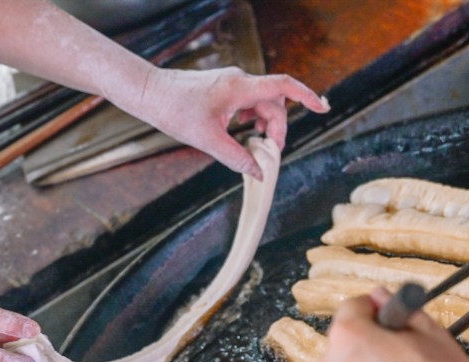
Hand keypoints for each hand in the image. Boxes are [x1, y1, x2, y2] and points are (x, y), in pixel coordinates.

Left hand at [124, 66, 328, 178]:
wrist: (146, 92)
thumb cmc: (173, 109)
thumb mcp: (208, 140)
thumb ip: (237, 158)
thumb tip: (260, 174)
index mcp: (239, 87)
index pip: (284, 86)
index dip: (307, 96)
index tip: (322, 108)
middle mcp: (238, 81)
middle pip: (274, 102)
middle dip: (277, 128)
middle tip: (270, 154)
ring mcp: (230, 84)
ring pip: (261, 104)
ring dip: (264, 125)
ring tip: (256, 146)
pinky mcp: (222, 89)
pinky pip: (248, 103)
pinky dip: (252, 119)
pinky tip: (243, 134)